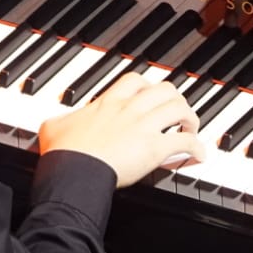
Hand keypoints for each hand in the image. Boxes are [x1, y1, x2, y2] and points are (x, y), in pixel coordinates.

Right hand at [38, 73, 205, 186]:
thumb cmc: (64, 153)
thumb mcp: (54, 126)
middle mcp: (130, 109)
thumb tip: (53, 122)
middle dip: (176, 100)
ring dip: (190, 119)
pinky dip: (197, 148)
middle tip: (177, 112)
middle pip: (165, 90)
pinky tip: (199, 155)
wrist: (73, 171)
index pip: (135, 81)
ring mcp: (144, 127)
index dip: (148, 86)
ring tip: (191, 129)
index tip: (151, 95)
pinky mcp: (155, 148)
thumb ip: (59, 120)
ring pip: (180, 109)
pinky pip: (185, 142)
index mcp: (108, 103)